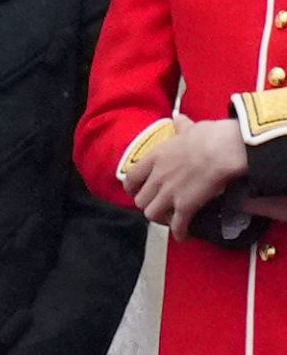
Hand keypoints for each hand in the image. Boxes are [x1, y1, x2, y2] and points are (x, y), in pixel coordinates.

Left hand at [125, 117, 246, 238]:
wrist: (224, 149)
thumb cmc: (210, 136)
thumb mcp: (191, 128)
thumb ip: (181, 127)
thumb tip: (177, 118)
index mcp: (155, 157)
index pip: (131, 178)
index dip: (133, 187)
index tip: (138, 190)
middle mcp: (157, 177)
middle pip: (140, 199)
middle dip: (148, 204)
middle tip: (159, 205)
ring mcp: (169, 193)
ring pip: (151, 214)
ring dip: (160, 219)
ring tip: (170, 219)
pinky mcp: (185, 206)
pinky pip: (176, 225)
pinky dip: (179, 233)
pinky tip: (183, 236)